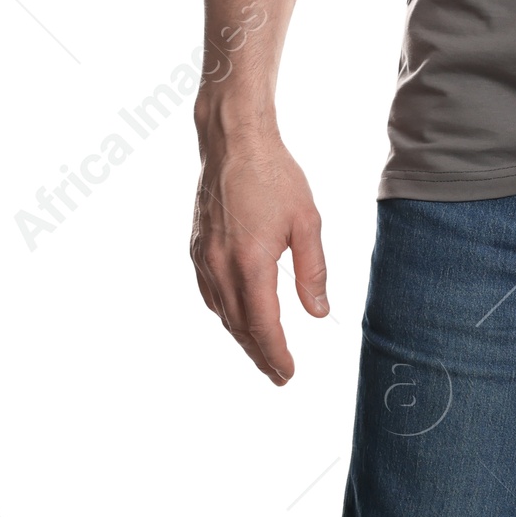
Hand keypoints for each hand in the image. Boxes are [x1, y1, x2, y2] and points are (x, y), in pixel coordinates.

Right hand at [190, 127, 327, 384]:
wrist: (234, 142)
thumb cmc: (274, 175)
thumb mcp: (307, 221)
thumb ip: (312, 271)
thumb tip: (318, 314)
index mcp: (250, 263)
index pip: (263, 325)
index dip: (275, 354)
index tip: (288, 374)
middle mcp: (220, 266)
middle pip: (239, 326)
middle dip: (259, 354)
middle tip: (278, 374)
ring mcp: (203, 258)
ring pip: (221, 313)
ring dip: (241, 336)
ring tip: (262, 351)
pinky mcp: (196, 247)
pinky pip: (210, 293)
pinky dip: (225, 312)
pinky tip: (237, 314)